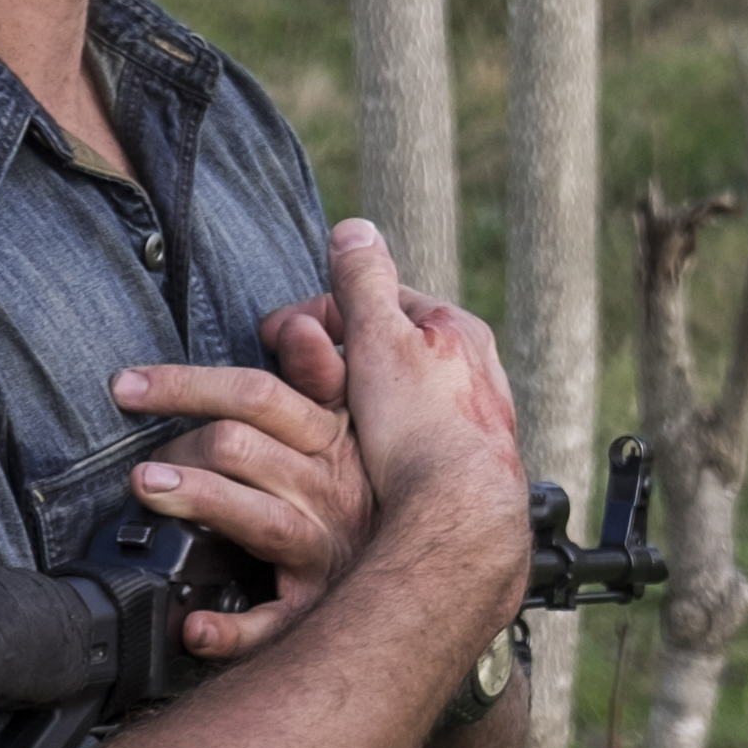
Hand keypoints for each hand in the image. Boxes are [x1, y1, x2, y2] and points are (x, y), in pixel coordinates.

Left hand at [113, 299, 370, 659]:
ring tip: (148, 491)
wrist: (439, 569)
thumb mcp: (359, 425)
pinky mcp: (314, 603)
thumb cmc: (372, 490)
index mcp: (332, 439)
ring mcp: (321, 547)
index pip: (256, 394)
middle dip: (183, 443)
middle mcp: (327, 489)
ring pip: (255, 516)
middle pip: (243, 447)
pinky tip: (194, 629)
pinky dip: (231, 631)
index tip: (126, 385)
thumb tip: (293, 322)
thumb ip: (321, 373)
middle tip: (138, 459)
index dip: (186, 384)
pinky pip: (272, 621)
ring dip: (199, 500)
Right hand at [323, 218, 529, 618]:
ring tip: (315, 420)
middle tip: (291, 379)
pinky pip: (403, 438)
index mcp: (456, 329)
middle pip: (383, 350)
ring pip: (391, 396)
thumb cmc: (422, 427)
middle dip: (333, 358)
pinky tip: (351, 456)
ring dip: (349, 400)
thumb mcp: (381, 338)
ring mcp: (468, 420)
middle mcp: (472, 371)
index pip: (375, 301)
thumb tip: (354, 229)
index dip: (319, 312)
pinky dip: (371, 438)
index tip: (275, 334)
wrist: (457, 518)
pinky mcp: (458, 464)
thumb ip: (364, 282)